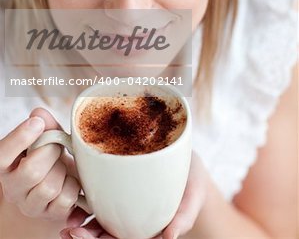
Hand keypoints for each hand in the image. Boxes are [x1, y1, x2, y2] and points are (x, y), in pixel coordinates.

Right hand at [0, 107, 80, 219]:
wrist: (57, 184)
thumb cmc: (49, 157)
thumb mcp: (46, 138)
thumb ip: (44, 125)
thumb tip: (39, 114)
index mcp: (6, 166)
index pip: (2, 155)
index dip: (19, 138)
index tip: (36, 123)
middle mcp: (13, 188)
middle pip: (32, 171)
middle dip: (51, 152)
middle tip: (57, 146)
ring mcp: (31, 205)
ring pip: (50, 187)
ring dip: (62, 170)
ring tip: (61, 165)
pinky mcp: (51, 215)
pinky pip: (65, 199)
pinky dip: (73, 185)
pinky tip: (69, 180)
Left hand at [60, 151, 206, 238]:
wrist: (190, 160)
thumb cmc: (193, 181)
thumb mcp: (194, 195)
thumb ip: (185, 215)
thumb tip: (170, 237)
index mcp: (150, 229)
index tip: (84, 236)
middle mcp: (135, 221)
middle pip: (109, 235)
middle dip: (88, 238)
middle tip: (70, 231)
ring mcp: (127, 206)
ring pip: (102, 221)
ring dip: (83, 224)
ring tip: (67, 221)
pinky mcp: (120, 188)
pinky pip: (102, 199)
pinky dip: (87, 202)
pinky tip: (75, 197)